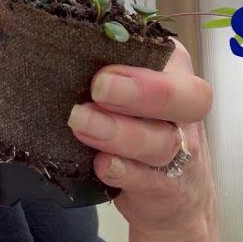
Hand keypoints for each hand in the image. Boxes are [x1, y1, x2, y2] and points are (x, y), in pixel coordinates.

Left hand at [67, 39, 218, 241]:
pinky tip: (102, 164)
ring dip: (120, 133)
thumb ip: (104, 65)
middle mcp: (184, 112)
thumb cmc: (137, 122)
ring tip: (82, 123)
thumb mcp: (127, 86)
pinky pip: (151, 180)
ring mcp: (181, 153)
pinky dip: (126, 172)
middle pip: (186, 98)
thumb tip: (56, 49)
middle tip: (99, 89)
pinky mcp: (166, 188)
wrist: (172, 192)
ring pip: (162, 141)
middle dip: (141, 92)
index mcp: (173, 73)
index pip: (170, 56)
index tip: (103, 67)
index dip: (138, 59)